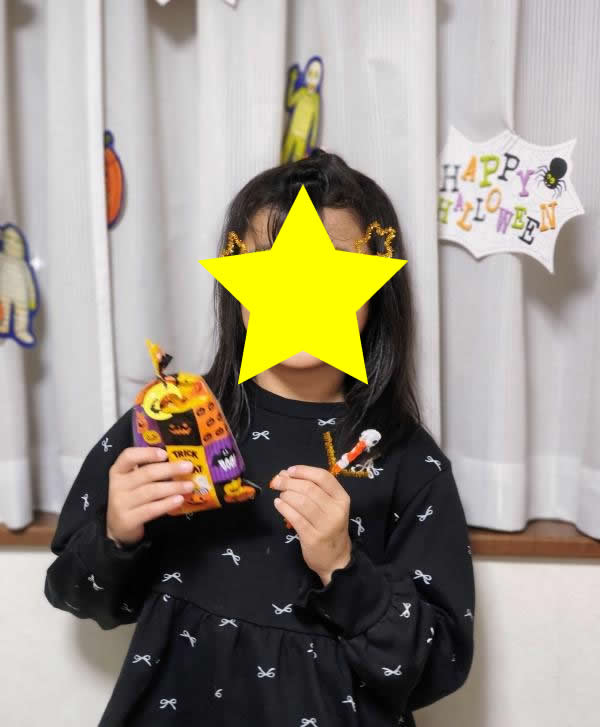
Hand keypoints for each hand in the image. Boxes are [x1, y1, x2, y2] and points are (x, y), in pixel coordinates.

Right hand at [106, 447, 194, 546]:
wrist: (117, 527)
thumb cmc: (131, 497)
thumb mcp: (133, 481)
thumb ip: (149, 471)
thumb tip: (179, 463)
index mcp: (118, 470)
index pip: (128, 456)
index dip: (147, 453)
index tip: (165, 454)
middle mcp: (117, 485)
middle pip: (146, 474)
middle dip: (170, 469)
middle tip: (189, 467)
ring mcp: (121, 503)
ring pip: (151, 491)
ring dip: (173, 487)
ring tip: (189, 486)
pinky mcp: (128, 520)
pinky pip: (151, 509)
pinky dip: (166, 504)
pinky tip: (179, 500)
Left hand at [270, 465, 352, 585]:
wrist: (336, 560)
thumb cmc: (330, 528)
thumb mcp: (331, 507)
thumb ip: (314, 490)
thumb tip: (287, 474)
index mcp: (342, 499)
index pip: (323, 477)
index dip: (304, 471)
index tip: (289, 470)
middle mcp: (336, 510)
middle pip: (309, 488)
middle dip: (289, 482)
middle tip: (277, 481)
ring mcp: (325, 525)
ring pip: (301, 501)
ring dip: (286, 494)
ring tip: (280, 495)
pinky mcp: (313, 537)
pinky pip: (295, 517)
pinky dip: (283, 508)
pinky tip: (278, 504)